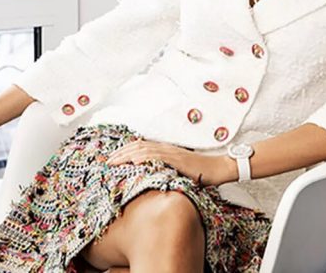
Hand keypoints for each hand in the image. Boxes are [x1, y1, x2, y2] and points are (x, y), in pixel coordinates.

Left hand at [106, 138, 232, 186]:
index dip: (125, 151)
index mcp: (165, 150)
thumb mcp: (178, 170)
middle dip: (121, 153)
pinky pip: (159, 157)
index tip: (112, 159)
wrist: (218, 168)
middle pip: (138, 147)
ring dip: (128, 155)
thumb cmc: (200, 171)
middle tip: (107, 162)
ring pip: (145, 150)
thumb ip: (165, 170)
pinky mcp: (178, 160)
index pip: (140, 147)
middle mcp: (166, 149)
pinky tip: (135, 161)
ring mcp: (172, 153)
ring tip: (115, 162)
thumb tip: (150, 177)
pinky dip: (145, 158)